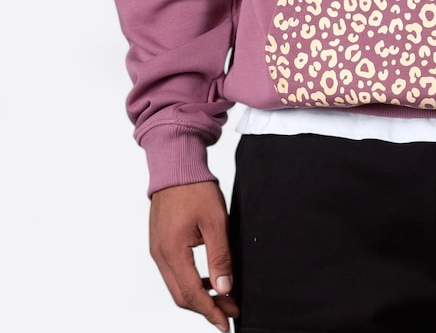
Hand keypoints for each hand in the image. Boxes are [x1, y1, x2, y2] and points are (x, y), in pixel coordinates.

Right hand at [149, 181, 239, 331]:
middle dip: (207, 307)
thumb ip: (220, 257)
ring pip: (177, 286)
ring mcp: (158, 250)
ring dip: (199, 296)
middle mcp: (160, 255)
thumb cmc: (195, 188)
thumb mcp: (216, 221)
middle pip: (181, 296)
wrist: (176, 165)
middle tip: (230, 310)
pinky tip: (209, 279)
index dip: (211, 311)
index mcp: (172, 251)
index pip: (191, 294)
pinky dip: (191, 282)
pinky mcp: (160, 244)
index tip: (226, 322)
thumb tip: (224, 288)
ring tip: (224, 296)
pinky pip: (174, 272)